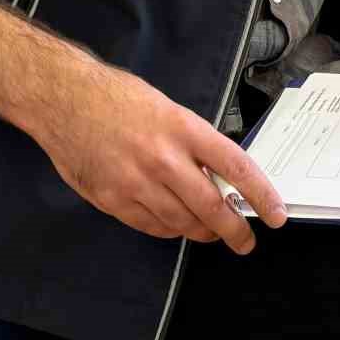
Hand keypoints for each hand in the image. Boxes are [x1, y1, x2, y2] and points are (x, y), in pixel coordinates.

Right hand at [31, 61, 286, 252]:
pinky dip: (170, 230)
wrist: (64, 98)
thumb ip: (194, 143)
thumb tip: (222, 176)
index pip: (235, 167)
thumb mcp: (168, 110)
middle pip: (211, 206)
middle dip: (234, 230)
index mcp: (183, 128)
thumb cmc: (118, 97)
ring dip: (202, 232)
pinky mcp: (112, 199)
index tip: (275, 215)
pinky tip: (176, 226)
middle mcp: (163, 158)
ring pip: (182, 222)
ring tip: (211, 233)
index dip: (260, 195)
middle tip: (245, 241)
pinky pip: (151, 226)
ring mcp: (135, 182)